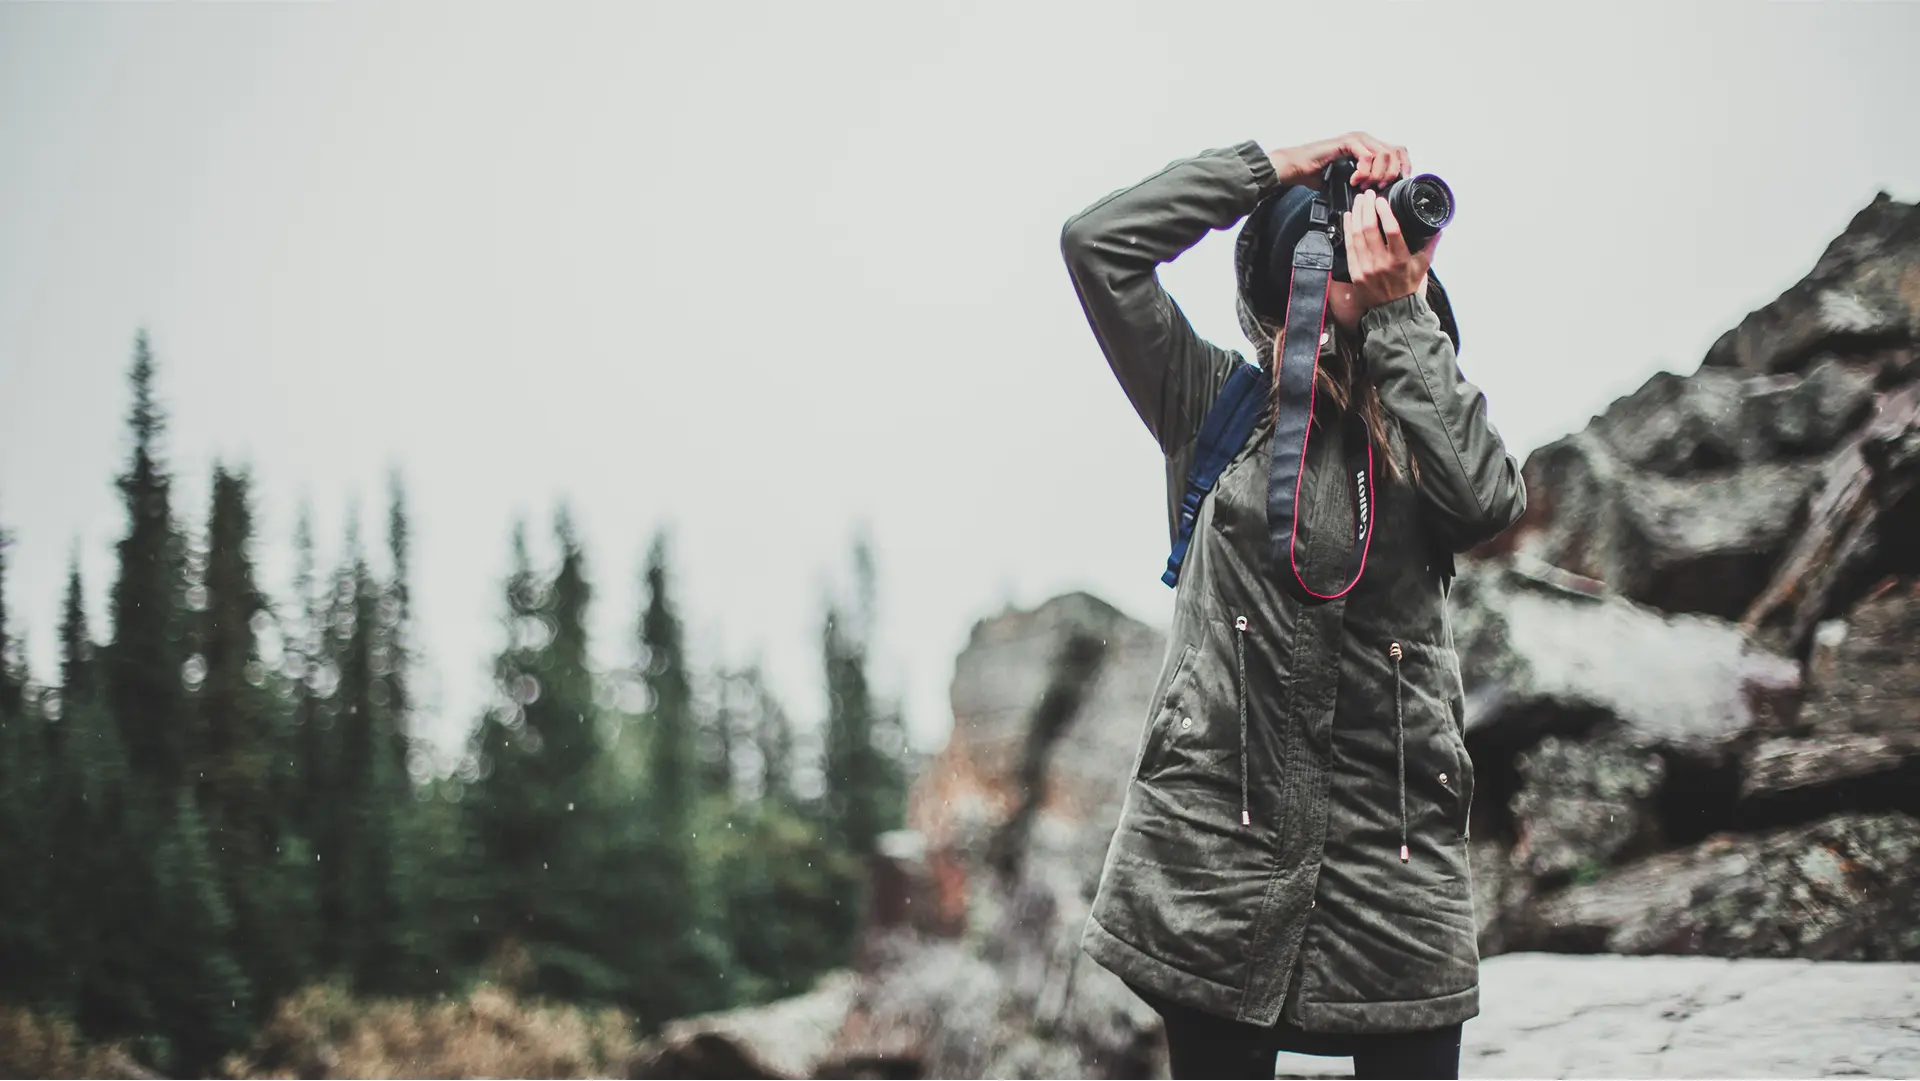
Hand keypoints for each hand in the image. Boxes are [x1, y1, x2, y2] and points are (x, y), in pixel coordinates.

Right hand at [1268, 132, 1408, 190]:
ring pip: (1383, 154)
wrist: (1297, 168)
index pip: (1398, 151)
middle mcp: (1365, 140)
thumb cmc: (1318, 174)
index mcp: (1369, 147)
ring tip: (1364, 185)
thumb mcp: (1349, 181)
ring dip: (1376, 174)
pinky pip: (1366, 155)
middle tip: (1378, 187)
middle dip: (1390, 174)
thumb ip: (1366, 182)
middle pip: (1394, 152)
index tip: (1399, 184)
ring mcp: (1357, 139)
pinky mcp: (1347, 142)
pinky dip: (1364, 171)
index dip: (1404, 167)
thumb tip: (1380, 195)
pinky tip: (1354, 180)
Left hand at [1345, 189, 1439, 311]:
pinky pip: (1348, 246)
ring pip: (1357, 235)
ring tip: (1358, 201)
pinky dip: (1347, 229)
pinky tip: (1348, 217)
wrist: (1393, 310)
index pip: (1392, 231)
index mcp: (1400, 260)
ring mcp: (1366, 268)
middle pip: (1369, 229)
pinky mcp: (1355, 273)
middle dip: (1367, 207)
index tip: (1381, 199)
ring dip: (1356, 214)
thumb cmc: (1408, 285)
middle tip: (1368, 194)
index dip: (1385, 212)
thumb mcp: (1423, 265)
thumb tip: (1439, 226)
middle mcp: (1381, 263)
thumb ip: (1431, 244)